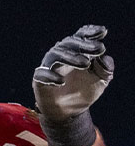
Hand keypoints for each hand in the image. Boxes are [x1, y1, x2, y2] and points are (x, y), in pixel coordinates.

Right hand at [33, 25, 113, 145]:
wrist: (70, 112)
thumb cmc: (84, 91)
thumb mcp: (101, 80)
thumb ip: (105, 69)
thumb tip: (104, 58)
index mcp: (76, 52)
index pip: (81, 37)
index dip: (90, 32)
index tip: (103, 32)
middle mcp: (61, 56)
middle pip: (69, 44)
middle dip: (84, 45)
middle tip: (99, 49)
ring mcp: (50, 68)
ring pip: (55, 55)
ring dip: (70, 57)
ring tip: (85, 63)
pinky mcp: (39, 81)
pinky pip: (41, 74)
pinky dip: (50, 76)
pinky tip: (61, 81)